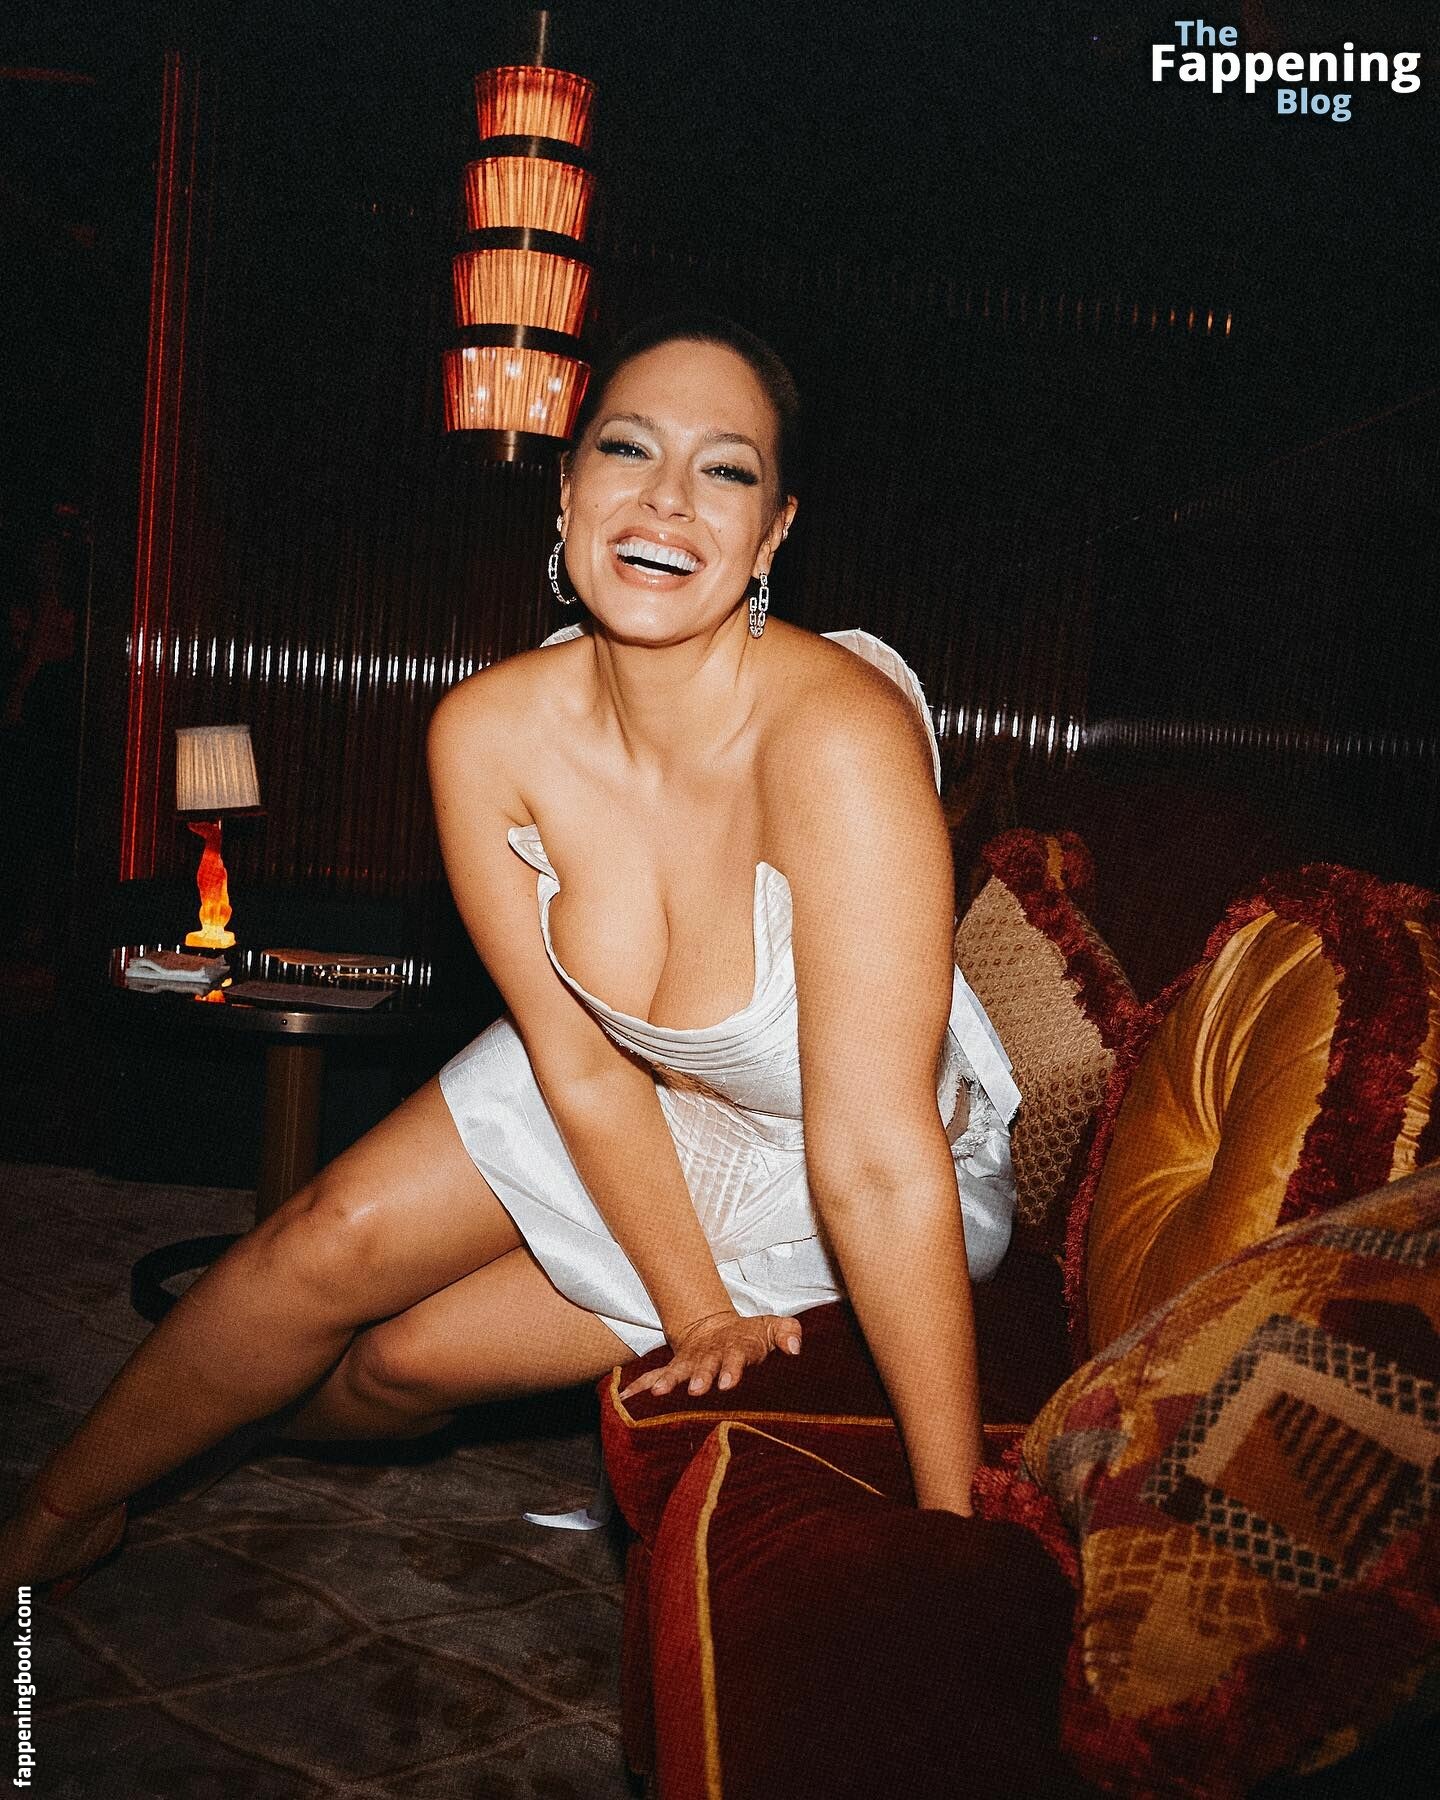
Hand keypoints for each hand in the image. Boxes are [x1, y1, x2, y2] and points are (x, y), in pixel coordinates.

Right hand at [618, 1308, 802, 1401]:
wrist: (719, 1329)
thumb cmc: (751, 1336)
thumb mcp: (773, 1328)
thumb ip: (787, 1333)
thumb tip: (795, 1348)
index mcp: (735, 1347)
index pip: (735, 1357)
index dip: (732, 1368)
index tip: (729, 1383)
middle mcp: (709, 1355)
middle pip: (704, 1365)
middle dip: (700, 1377)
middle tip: (696, 1390)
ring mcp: (690, 1362)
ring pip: (677, 1371)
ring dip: (668, 1382)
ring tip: (657, 1394)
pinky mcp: (676, 1370)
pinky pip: (654, 1377)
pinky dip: (639, 1386)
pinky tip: (625, 1399)